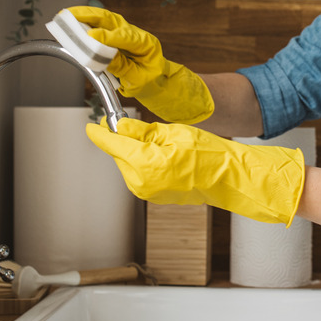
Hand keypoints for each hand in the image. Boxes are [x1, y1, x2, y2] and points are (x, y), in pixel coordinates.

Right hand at [68, 6, 213, 124]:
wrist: (158, 82)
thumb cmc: (151, 82)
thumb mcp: (139, 80)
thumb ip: (122, 68)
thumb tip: (103, 56)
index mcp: (147, 44)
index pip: (126, 37)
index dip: (108, 36)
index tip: (91, 37)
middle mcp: (135, 34)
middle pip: (112, 20)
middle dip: (90, 16)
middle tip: (70, 15)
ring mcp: (125, 34)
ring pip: (104, 20)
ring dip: (85, 16)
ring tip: (66, 15)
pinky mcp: (116, 37)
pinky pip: (100, 27)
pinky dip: (85, 23)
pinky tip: (71, 22)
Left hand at [86, 118, 305, 225]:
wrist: (228, 178)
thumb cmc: (208, 155)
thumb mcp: (172, 132)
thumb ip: (140, 131)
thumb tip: (119, 126)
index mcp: (144, 164)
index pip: (111, 144)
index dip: (99, 131)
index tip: (92, 125)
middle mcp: (140, 182)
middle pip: (119, 154)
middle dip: (125, 139)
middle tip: (147, 128)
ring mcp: (146, 192)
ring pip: (129, 163)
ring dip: (137, 151)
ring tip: (164, 144)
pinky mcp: (153, 196)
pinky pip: (139, 174)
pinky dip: (145, 162)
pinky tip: (166, 156)